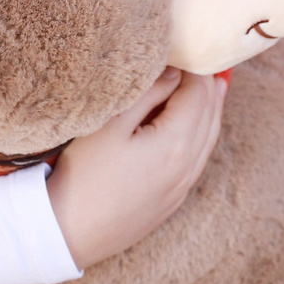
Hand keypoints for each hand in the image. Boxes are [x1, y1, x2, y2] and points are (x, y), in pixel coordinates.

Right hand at [45, 68, 227, 269]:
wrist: (69, 234)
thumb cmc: (83, 177)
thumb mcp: (109, 126)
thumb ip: (147, 95)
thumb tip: (174, 74)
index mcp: (176, 143)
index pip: (198, 94)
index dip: (195, 69)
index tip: (186, 49)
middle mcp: (188, 166)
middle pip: (210, 116)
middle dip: (208, 86)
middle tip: (206, 61)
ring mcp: (182, 187)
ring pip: (209, 140)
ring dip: (212, 111)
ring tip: (214, 88)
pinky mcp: (171, 201)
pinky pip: (199, 160)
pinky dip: (204, 135)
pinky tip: (197, 129)